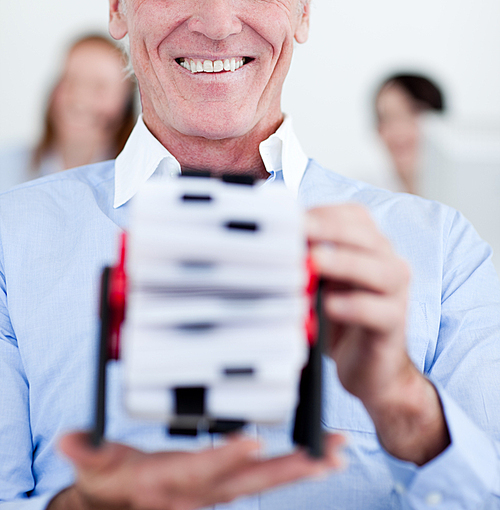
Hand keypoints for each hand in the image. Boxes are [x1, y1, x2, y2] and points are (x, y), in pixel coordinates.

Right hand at [51, 431, 344, 509]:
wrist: (118, 507)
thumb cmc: (112, 485)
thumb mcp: (95, 468)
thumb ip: (88, 452)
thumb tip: (71, 438)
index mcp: (168, 484)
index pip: (202, 471)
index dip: (226, 457)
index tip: (253, 442)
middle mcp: (199, 494)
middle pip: (250, 482)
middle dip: (291, 469)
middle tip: (327, 454)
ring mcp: (215, 494)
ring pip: (264, 482)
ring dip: (301, 468)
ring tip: (335, 453)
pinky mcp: (223, 489)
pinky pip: (262, 479)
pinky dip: (291, 469)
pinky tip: (316, 458)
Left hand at [306, 204, 448, 464]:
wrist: (372, 369)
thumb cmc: (342, 318)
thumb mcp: (322, 282)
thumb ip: (308, 260)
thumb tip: (274, 242)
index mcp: (371, 247)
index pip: (354, 216)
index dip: (324, 213)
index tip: (293, 216)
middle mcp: (389, 263)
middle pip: (367, 236)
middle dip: (331, 229)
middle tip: (300, 230)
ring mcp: (397, 294)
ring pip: (380, 270)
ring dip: (344, 262)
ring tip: (313, 262)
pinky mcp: (395, 325)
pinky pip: (379, 311)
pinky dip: (352, 306)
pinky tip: (329, 306)